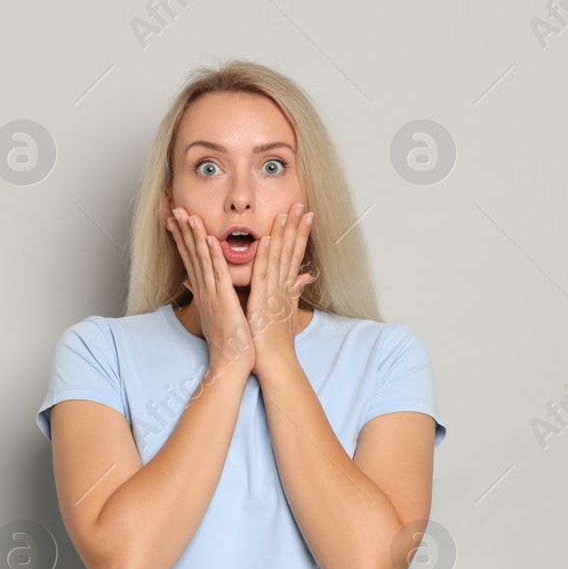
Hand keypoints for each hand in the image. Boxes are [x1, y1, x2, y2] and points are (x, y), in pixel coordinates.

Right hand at [166, 206, 254, 374]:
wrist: (231, 363)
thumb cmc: (230, 341)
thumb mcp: (219, 313)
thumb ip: (213, 294)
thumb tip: (201, 285)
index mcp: (205, 291)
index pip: (192, 258)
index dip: (183, 237)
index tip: (177, 219)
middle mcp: (204, 290)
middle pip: (190, 254)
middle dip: (183, 230)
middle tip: (174, 208)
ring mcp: (212, 294)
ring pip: (201, 260)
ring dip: (195, 236)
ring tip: (188, 215)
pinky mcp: (223, 301)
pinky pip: (217, 274)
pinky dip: (213, 256)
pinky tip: (209, 239)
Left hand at [246, 202, 313, 373]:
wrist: (275, 364)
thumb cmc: (276, 343)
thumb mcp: (288, 314)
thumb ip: (294, 293)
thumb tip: (303, 280)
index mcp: (286, 289)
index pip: (295, 255)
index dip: (300, 234)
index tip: (305, 215)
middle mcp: (283, 287)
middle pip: (292, 251)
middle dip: (297, 227)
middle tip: (302, 204)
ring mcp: (274, 294)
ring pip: (279, 258)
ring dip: (283, 235)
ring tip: (287, 212)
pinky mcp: (262, 302)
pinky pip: (262, 276)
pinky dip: (263, 257)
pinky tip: (265, 240)